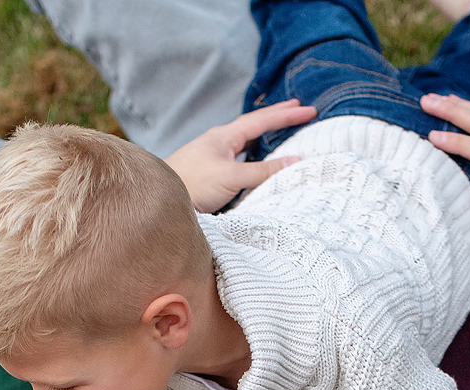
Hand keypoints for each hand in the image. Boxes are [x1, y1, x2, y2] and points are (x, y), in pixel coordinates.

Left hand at [165, 100, 318, 212]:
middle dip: (277, 117)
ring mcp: (213, 157)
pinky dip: (254, 154)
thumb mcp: (231, 177)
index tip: (309, 110)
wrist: (159, 201)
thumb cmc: (191, 185)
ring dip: (264, 135)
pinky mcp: (210, 174)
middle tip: (298, 108)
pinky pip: (239, 158)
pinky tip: (256, 161)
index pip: (262, 120)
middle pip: (254, 125)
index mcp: (224, 137)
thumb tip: (294, 162)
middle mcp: (219, 143)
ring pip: (245, 141)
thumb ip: (262, 171)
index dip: (287, 115)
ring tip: (281, 131)